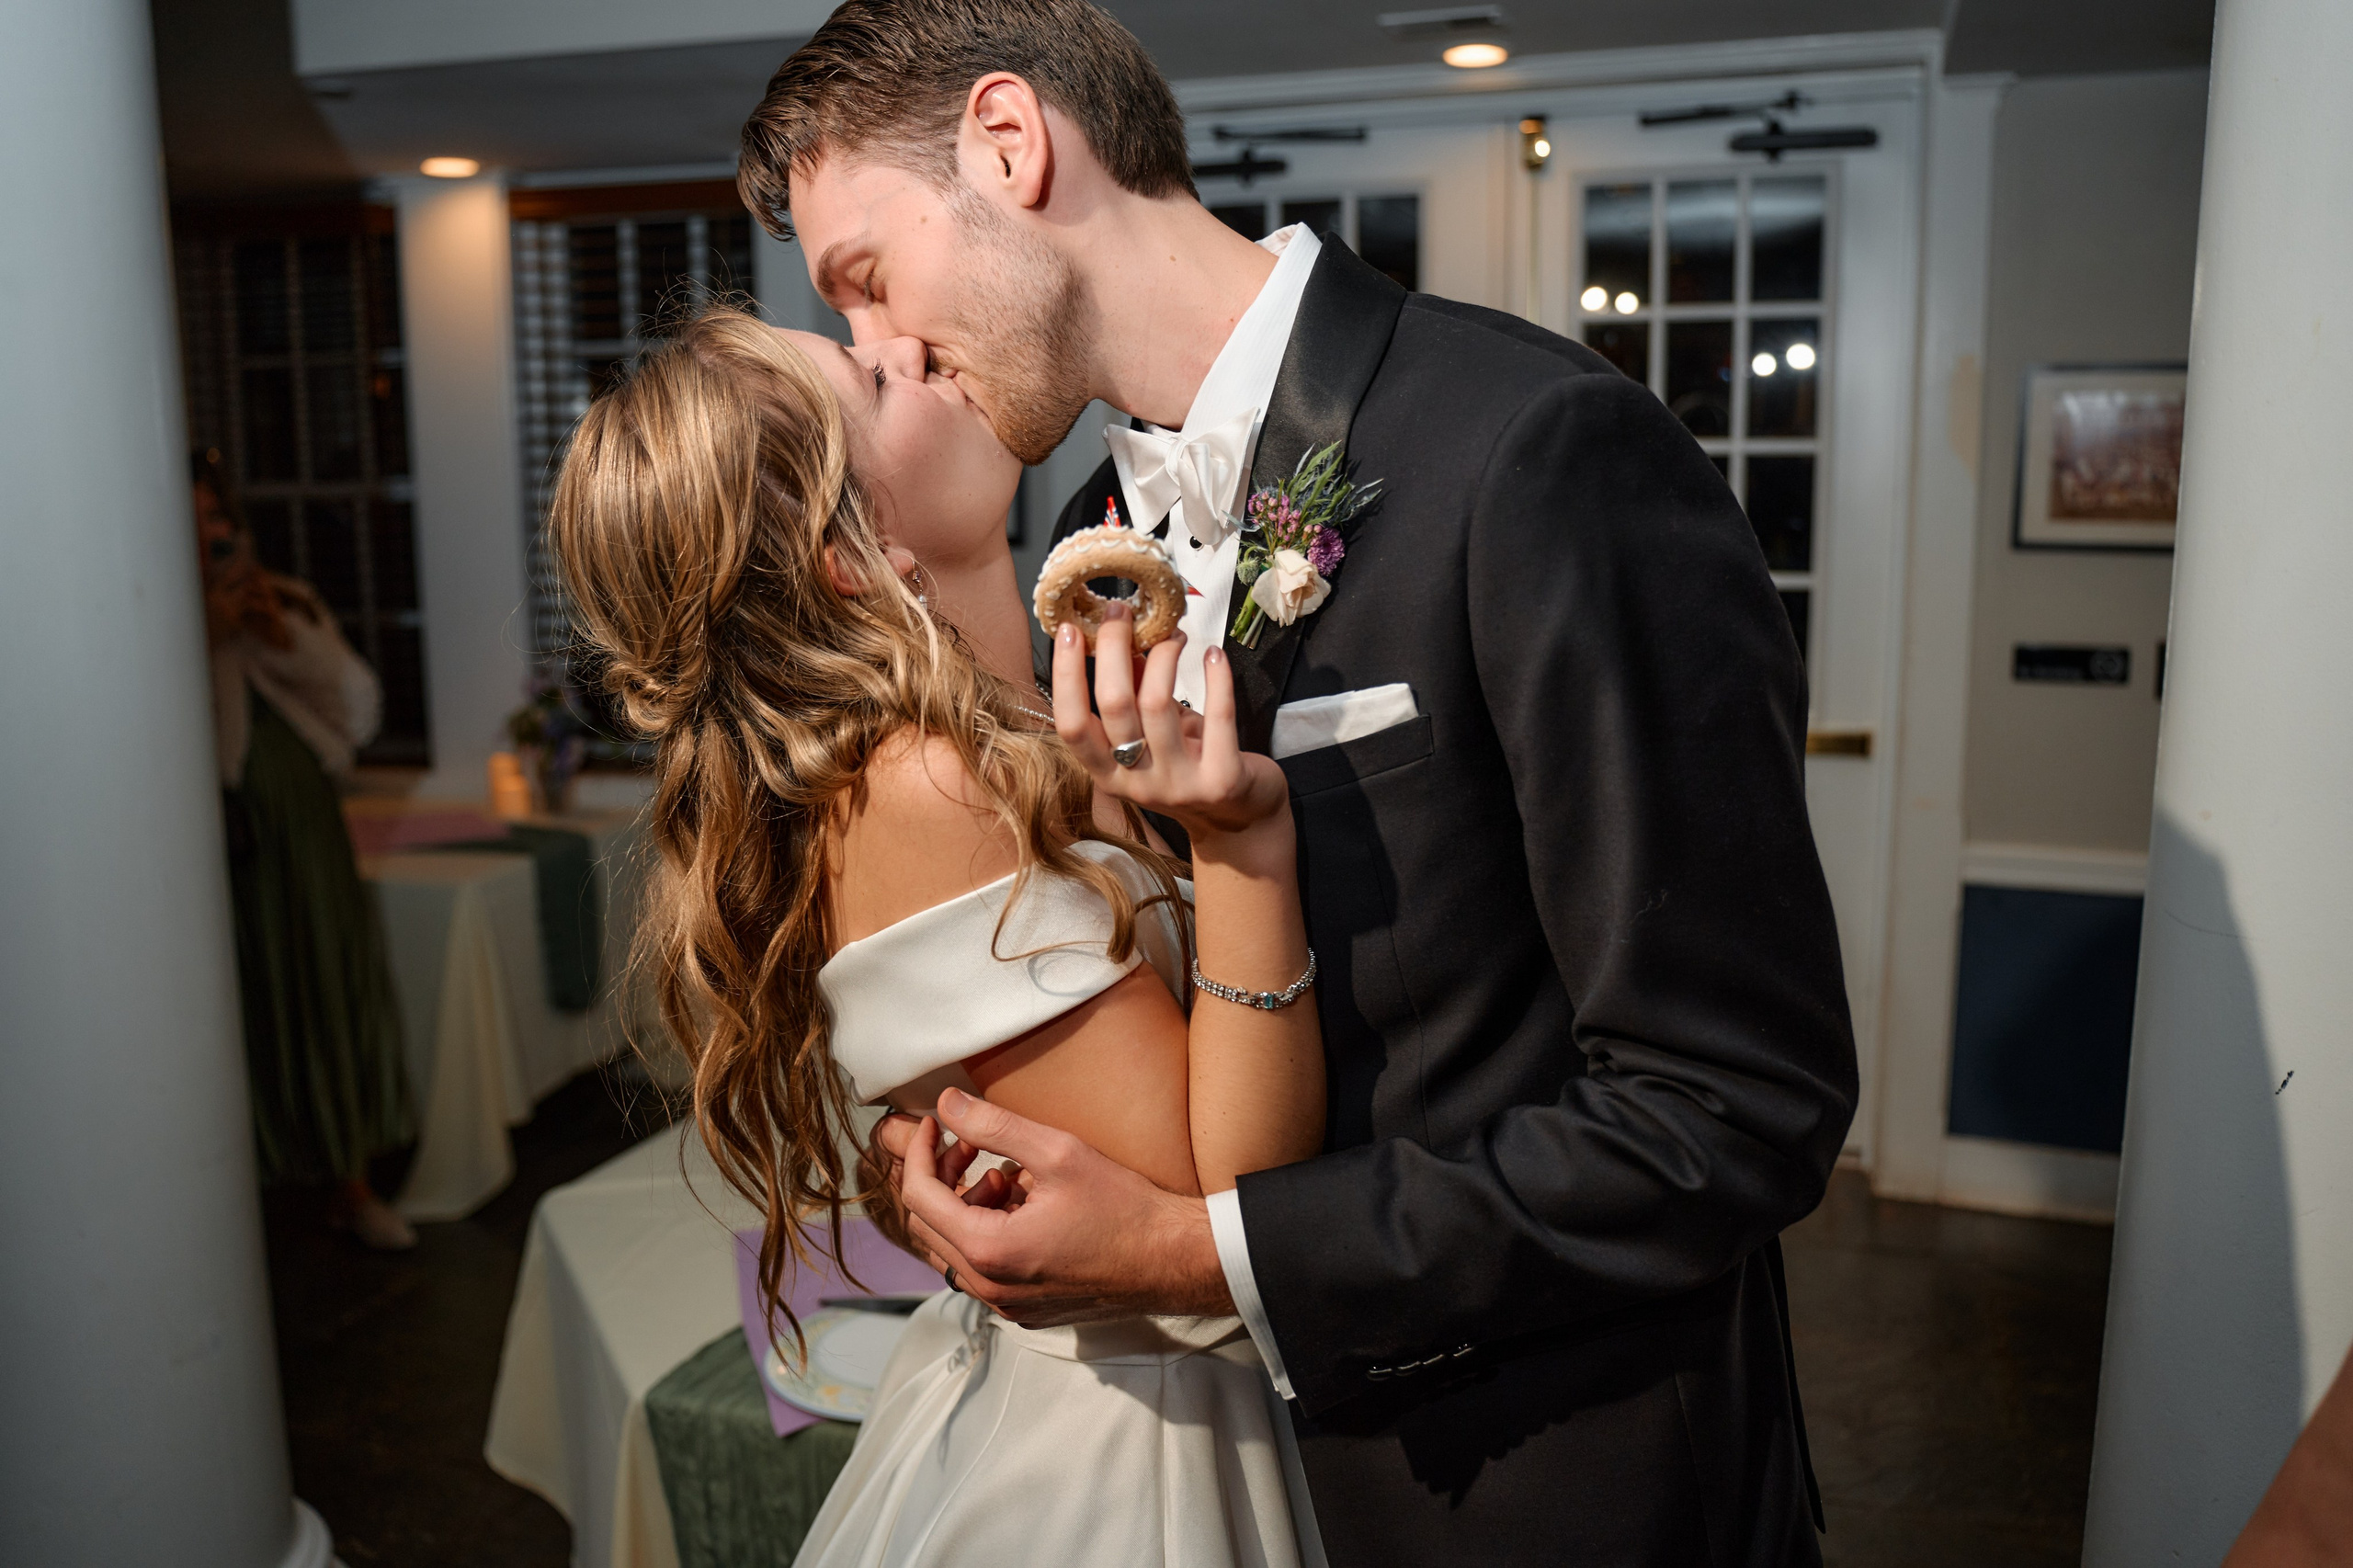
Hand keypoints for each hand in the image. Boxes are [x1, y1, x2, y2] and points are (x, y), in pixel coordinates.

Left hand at [877, 1089, 1232, 1324]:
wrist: (1172, 1260)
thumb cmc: (1123, 1208)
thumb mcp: (1057, 1153)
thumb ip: (993, 1125)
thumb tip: (947, 1103)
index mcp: (988, 1250)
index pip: (919, 1197)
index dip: (918, 1151)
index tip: (934, 1123)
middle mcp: (988, 1287)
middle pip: (928, 1226)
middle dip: (941, 1177)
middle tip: (971, 1144)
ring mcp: (1005, 1304)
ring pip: (953, 1249)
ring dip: (965, 1205)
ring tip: (1007, 1175)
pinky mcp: (1024, 1309)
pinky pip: (982, 1268)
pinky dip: (987, 1231)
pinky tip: (1025, 1205)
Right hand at [1051, 604, 1288, 847]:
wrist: (1240, 819)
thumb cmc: (1189, 766)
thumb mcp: (1151, 736)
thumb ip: (1132, 695)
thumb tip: (1117, 637)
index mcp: (1108, 774)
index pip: (1071, 725)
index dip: (1066, 675)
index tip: (1068, 630)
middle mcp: (1137, 783)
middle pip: (1114, 704)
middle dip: (1114, 647)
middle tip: (1122, 610)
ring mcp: (1179, 785)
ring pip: (1158, 704)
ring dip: (1164, 655)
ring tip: (1174, 632)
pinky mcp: (1222, 779)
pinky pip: (1217, 716)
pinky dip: (1216, 678)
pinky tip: (1214, 655)